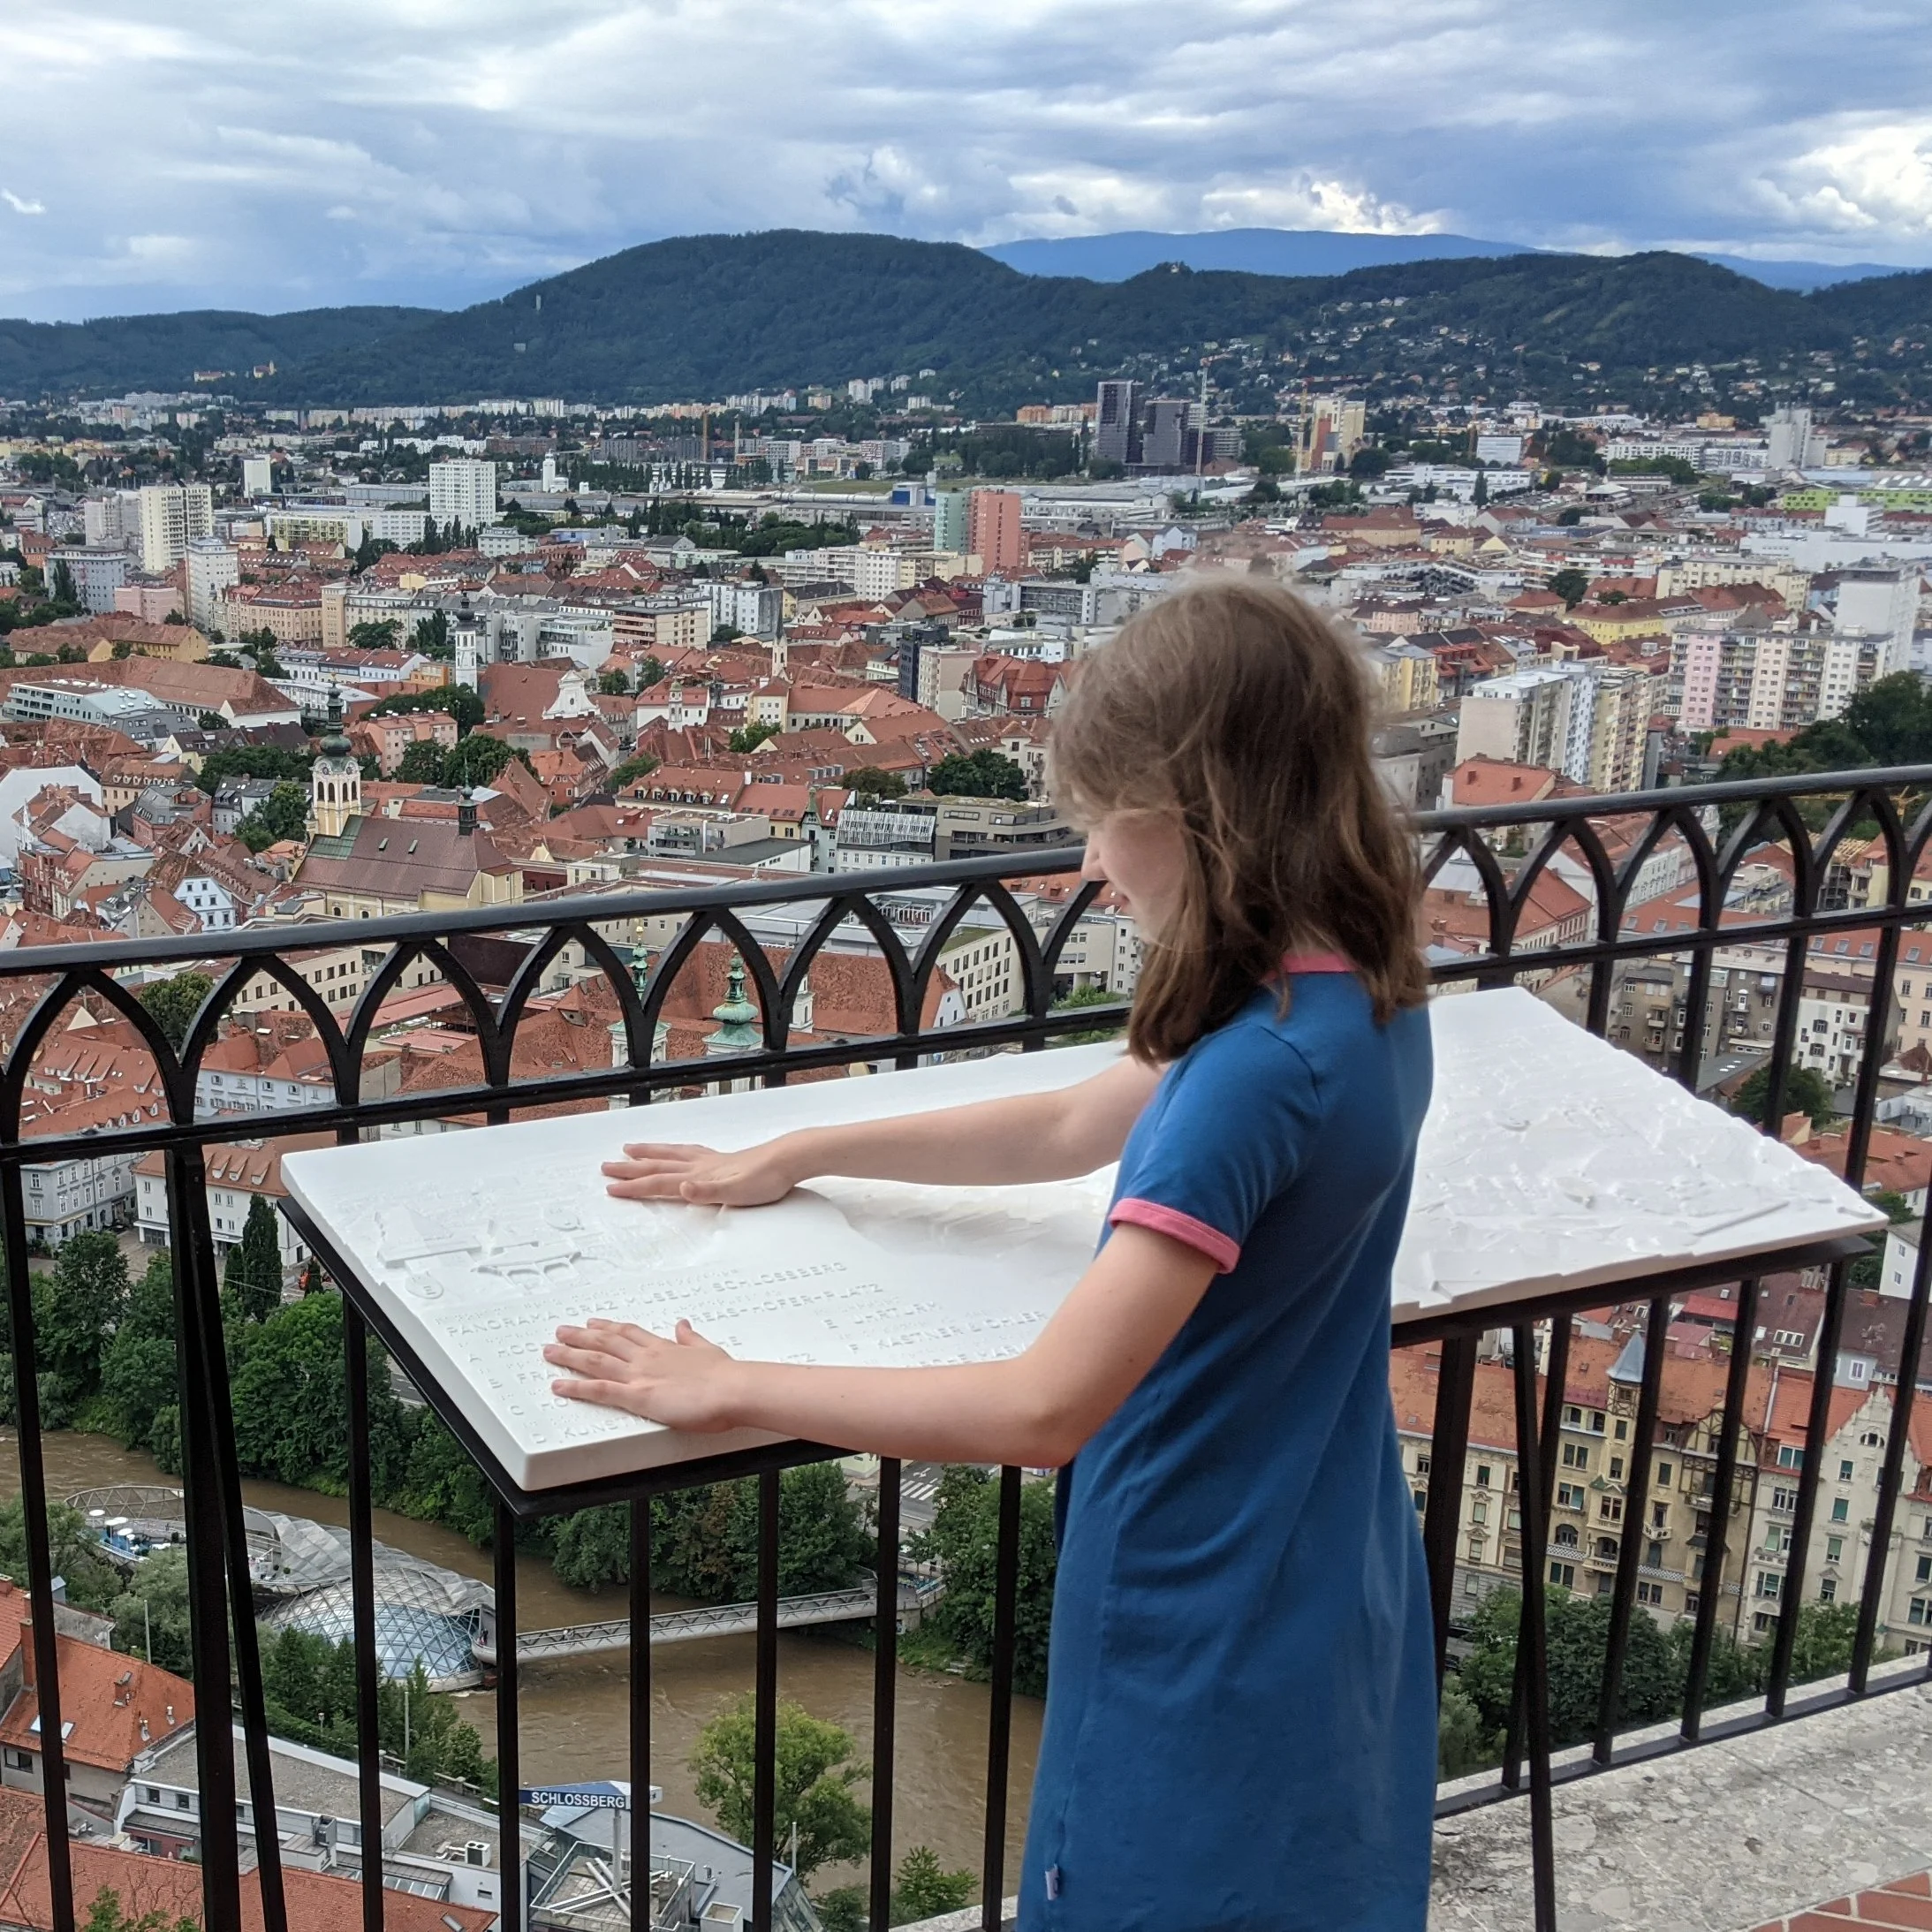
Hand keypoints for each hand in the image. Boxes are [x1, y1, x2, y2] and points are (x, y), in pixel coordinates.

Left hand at [545, 1318, 742, 1429]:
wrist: (733, 1388)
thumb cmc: (726, 1375)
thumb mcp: (707, 1348)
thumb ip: (691, 1338)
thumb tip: (683, 1324)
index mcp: (664, 1348)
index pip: (629, 1333)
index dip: (608, 1327)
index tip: (594, 1322)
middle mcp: (647, 1358)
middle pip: (606, 1342)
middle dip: (580, 1336)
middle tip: (560, 1332)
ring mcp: (639, 1375)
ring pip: (596, 1360)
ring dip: (570, 1354)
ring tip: (550, 1350)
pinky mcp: (638, 1396)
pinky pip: (599, 1390)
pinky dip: (576, 1387)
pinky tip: (559, 1385)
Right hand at [601, 1139, 798, 1206]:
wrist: (789, 1159)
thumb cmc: (765, 1179)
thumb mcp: (735, 1192)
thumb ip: (706, 1191)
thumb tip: (681, 1188)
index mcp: (699, 1176)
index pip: (659, 1182)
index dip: (633, 1187)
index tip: (610, 1189)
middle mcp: (700, 1166)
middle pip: (657, 1165)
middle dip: (630, 1168)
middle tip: (606, 1166)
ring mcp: (711, 1161)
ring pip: (670, 1154)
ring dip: (648, 1152)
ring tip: (630, 1148)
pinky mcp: (723, 1159)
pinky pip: (688, 1151)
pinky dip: (674, 1149)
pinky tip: (677, 1151)